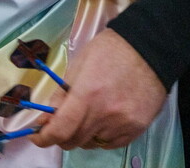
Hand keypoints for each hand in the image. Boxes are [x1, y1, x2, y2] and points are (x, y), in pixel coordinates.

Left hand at [31, 29, 166, 149]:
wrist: (151, 46)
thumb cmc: (111, 50)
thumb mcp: (79, 64)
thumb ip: (61, 95)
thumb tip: (45, 119)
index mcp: (87, 94)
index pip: (59, 131)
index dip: (44, 138)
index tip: (39, 136)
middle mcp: (105, 113)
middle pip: (74, 140)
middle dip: (63, 134)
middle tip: (65, 122)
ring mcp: (123, 123)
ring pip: (92, 143)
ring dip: (85, 134)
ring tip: (92, 115)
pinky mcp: (137, 127)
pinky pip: (111, 143)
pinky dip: (103, 136)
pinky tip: (107, 119)